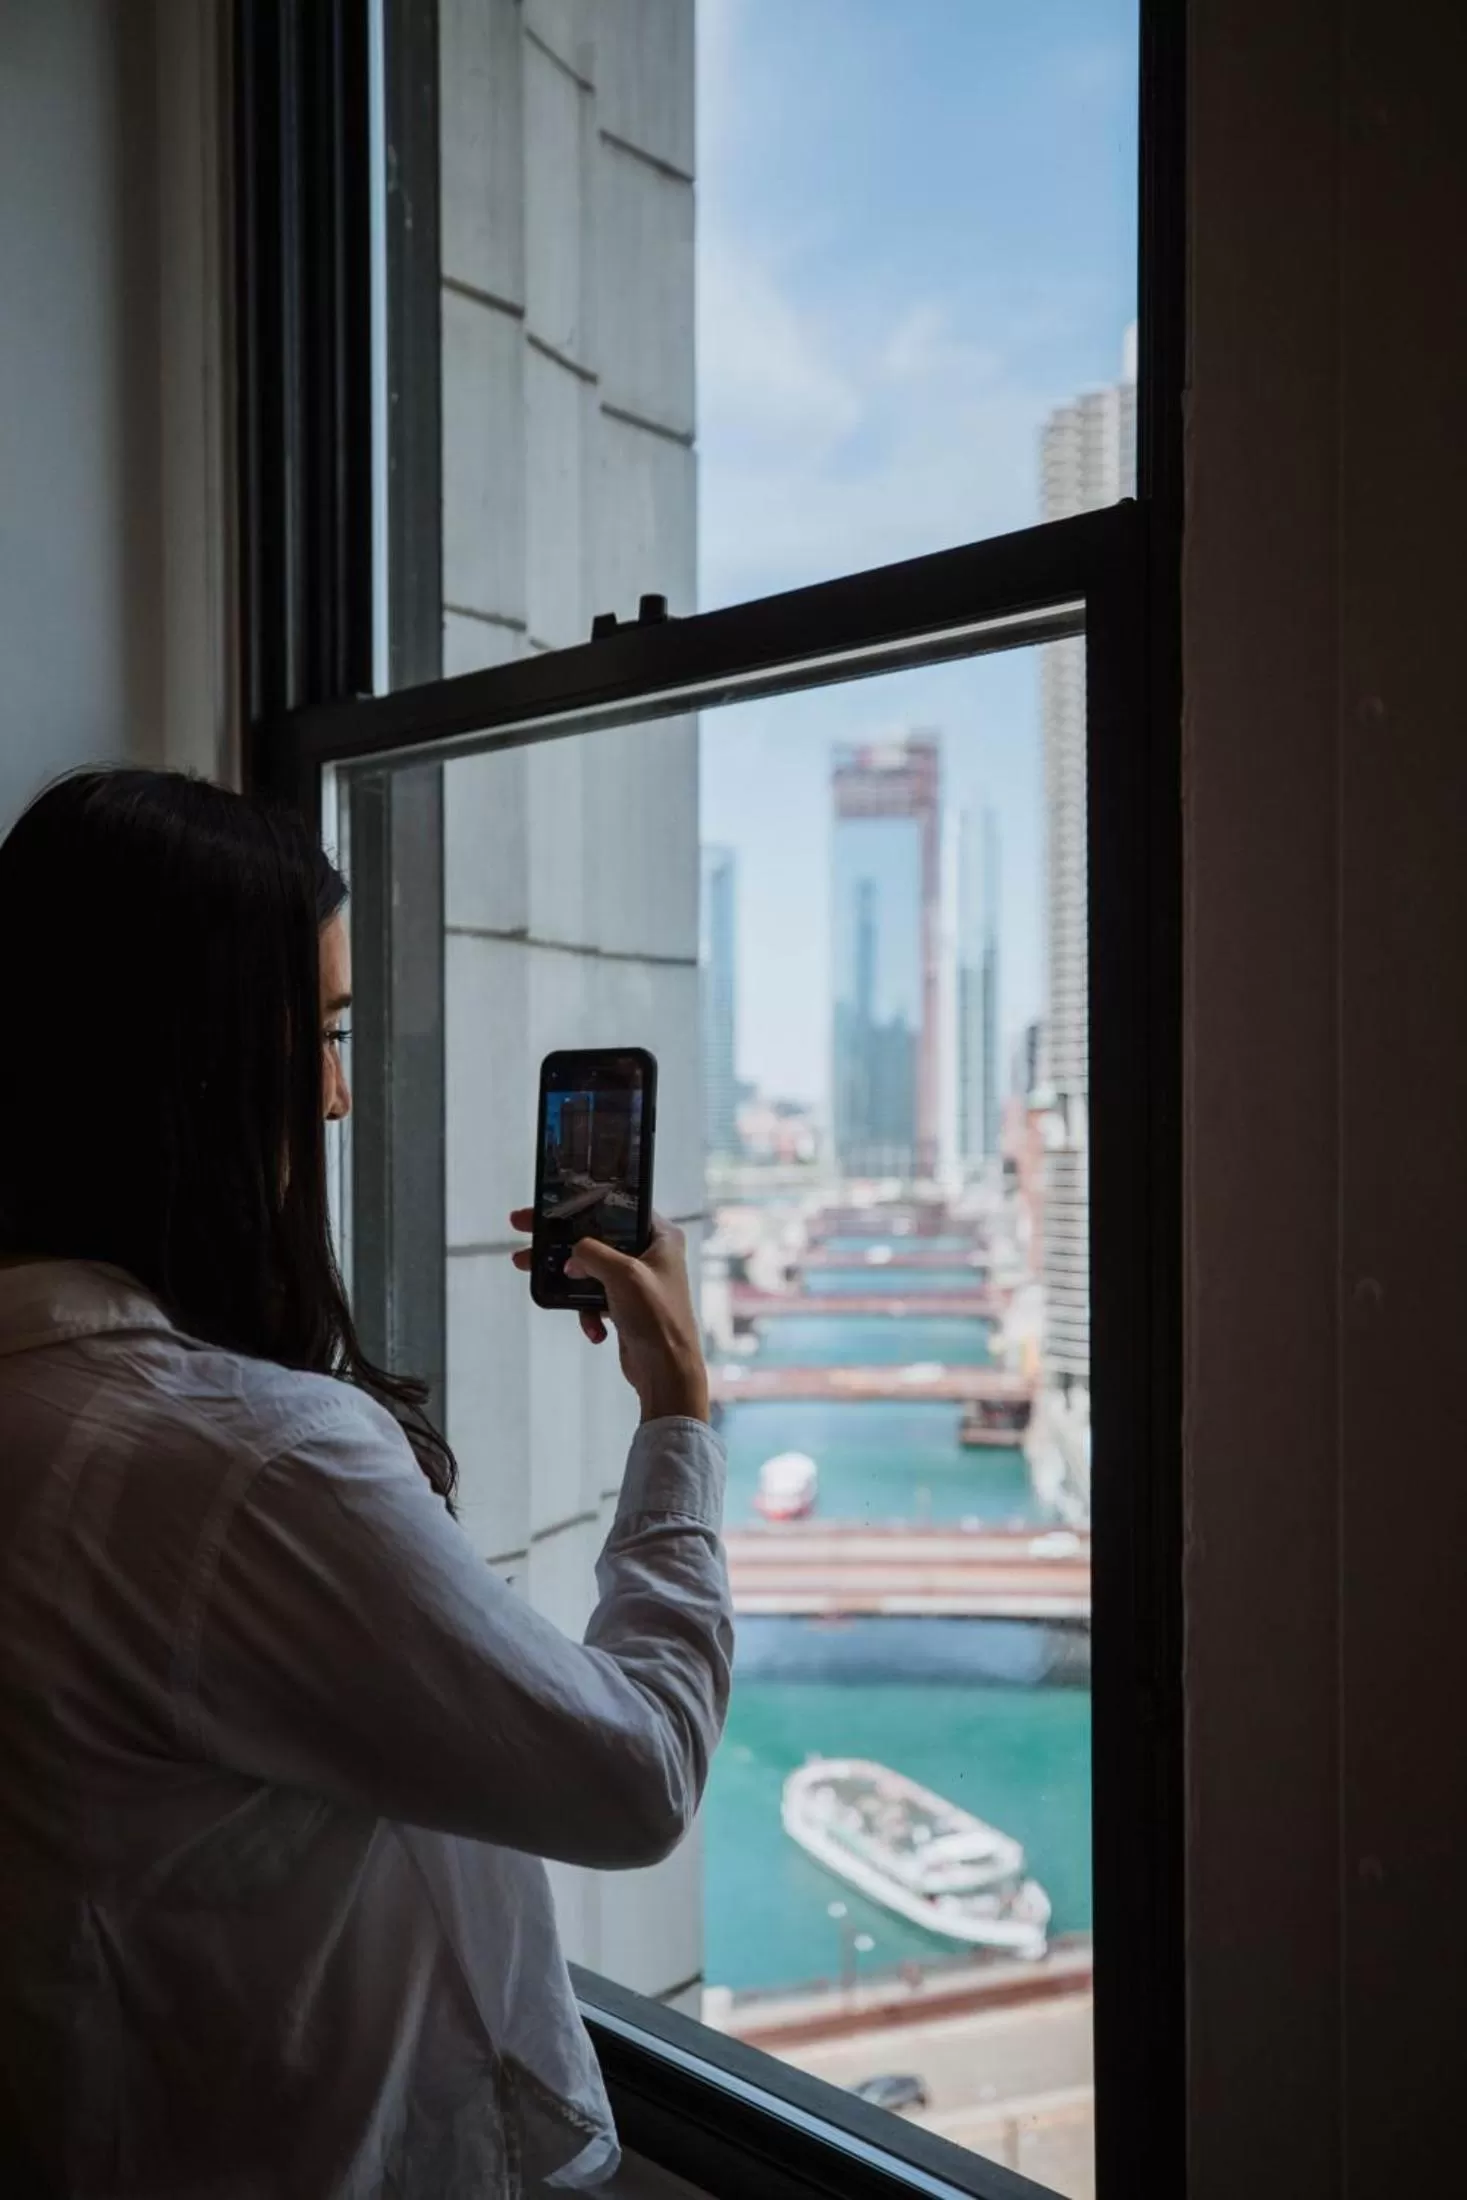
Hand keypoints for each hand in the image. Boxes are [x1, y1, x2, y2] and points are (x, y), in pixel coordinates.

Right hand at [509, 1210, 709, 1424]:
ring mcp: (637, 1281)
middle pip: (595, 1237)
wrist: (666, 1371)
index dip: (580, 1205)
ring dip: (565, 1277)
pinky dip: (586, 1311)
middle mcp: (650, 1254)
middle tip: (524, 1231)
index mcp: (661, 1237)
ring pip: (589, 1269)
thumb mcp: (622, 1273)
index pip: (616, 1209)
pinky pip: (594, 1298)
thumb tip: (572, 1257)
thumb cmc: (657, 1317)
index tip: (547, 1206)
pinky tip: (593, 1329)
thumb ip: (591, 1254)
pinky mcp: (625, 1305)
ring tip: (529, 1270)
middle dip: (559, 1240)